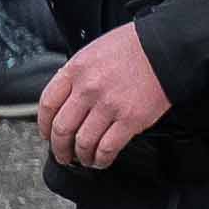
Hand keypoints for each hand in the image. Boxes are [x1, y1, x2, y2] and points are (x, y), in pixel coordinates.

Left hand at [31, 21, 171, 165]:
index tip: (47, 134)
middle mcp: (88, 88)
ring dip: (81, 156)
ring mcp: (108, 105)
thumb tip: (65, 101)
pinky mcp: (130, 120)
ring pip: (83, 143)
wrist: (164, 49)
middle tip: (63, 154)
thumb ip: (77, 76)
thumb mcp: (93, 52)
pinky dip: (101, 159)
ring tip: (84, 159)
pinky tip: (101, 160)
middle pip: (62, 129)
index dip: (43, 126)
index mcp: (76, 70)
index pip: (47, 104)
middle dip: (59, 148)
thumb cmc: (133, 48)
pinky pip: (107, 148)